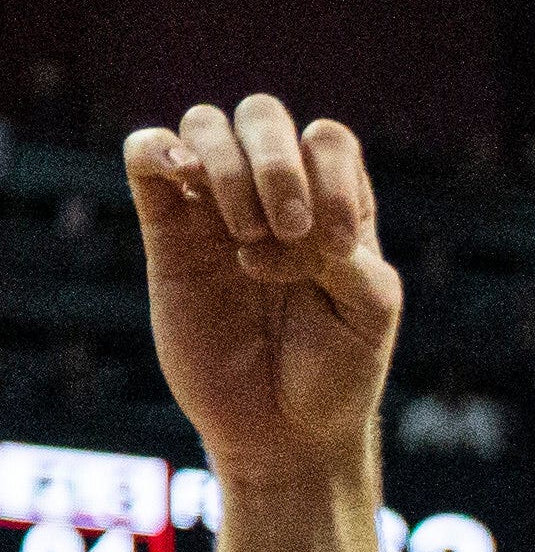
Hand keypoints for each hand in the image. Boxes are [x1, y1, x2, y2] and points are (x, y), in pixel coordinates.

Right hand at [122, 98, 401, 481]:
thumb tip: (286, 220)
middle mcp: (272, 197)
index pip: (327, 140)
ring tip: (246, 239)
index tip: (334, 247)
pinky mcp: (167, 234)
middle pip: (263, 116)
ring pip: (205, 125)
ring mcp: (215, 211)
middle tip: (290, 231)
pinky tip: (185, 185)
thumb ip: (349, 254)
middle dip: (277, 163)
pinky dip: (159, 150)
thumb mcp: (370, 314)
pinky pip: (146, 154)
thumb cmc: (336, 376)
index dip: (330, 176)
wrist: (283, 435)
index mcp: (331, 206)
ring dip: (228, 167)